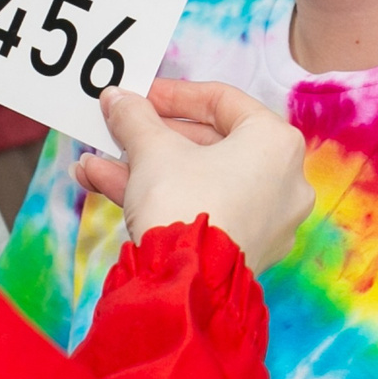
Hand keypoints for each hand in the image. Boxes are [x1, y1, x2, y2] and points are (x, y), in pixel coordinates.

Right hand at [77, 79, 310, 272]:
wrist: (185, 283)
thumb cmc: (184, 204)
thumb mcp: (152, 149)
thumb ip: (135, 117)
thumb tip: (118, 99)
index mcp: (276, 143)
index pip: (223, 101)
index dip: (173, 95)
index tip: (140, 96)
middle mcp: (283, 181)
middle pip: (208, 144)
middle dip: (152, 137)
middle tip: (118, 130)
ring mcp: (266, 220)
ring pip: (198, 181)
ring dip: (142, 169)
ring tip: (95, 165)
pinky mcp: (245, 250)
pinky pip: (201, 209)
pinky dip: (161, 198)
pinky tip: (105, 187)